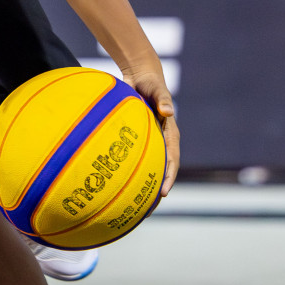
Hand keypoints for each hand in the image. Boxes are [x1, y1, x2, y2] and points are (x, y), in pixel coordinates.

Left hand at [123, 66, 179, 196]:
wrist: (141, 76)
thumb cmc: (151, 83)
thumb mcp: (158, 90)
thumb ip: (163, 99)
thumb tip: (168, 111)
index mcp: (170, 133)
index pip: (172, 160)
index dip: (168, 177)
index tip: (162, 193)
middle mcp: (161, 140)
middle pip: (161, 168)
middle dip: (156, 188)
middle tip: (148, 208)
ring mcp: (150, 140)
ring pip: (147, 165)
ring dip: (142, 181)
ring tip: (131, 201)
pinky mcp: (138, 137)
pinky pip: (133, 155)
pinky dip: (127, 166)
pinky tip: (113, 177)